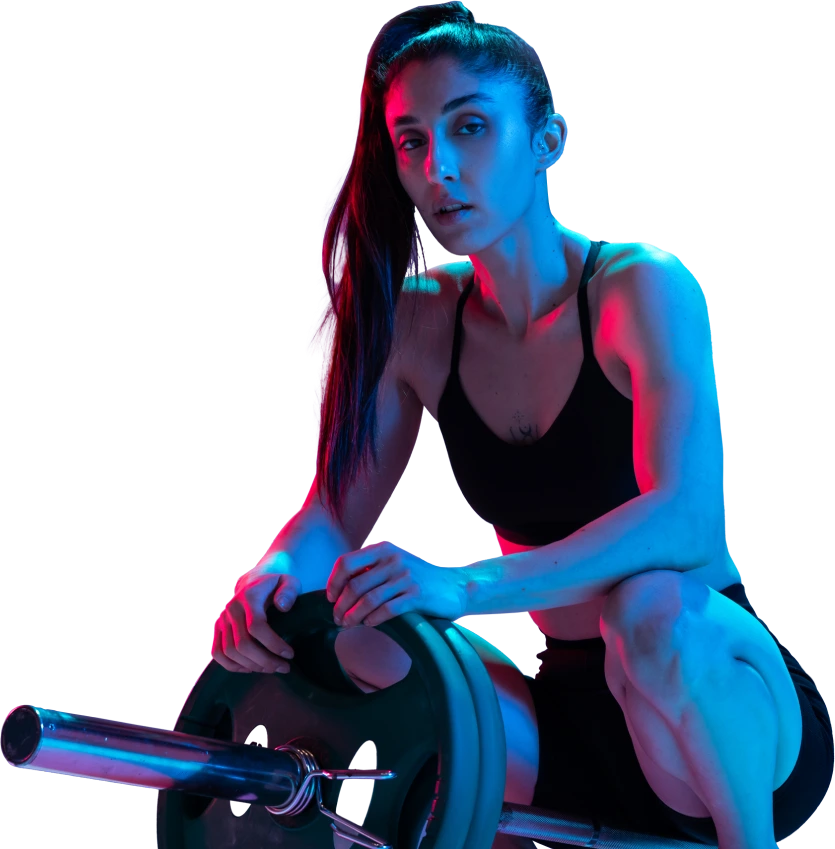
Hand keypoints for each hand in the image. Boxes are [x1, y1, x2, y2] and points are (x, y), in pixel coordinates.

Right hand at [211, 554, 301, 673]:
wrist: (256, 579)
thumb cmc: (276, 583)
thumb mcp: (289, 581)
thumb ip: (288, 592)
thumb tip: (283, 607)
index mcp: (249, 597)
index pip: (256, 626)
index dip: (272, 644)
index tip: (289, 654)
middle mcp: (231, 609)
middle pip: (242, 644)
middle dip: (265, 660)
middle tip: (285, 667)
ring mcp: (222, 619)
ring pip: (230, 652)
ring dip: (252, 665)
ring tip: (272, 669)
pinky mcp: (217, 628)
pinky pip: (217, 653)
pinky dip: (232, 666)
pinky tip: (251, 668)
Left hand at [326, 540, 469, 627]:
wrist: (454, 586)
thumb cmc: (417, 577)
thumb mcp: (394, 563)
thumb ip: (370, 569)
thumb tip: (338, 588)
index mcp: (383, 550)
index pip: (346, 562)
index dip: (333, 582)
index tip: (330, 598)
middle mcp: (393, 560)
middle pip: (355, 584)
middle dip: (341, 605)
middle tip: (336, 618)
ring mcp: (406, 577)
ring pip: (369, 599)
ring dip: (353, 615)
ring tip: (347, 625)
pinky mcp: (417, 595)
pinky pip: (388, 609)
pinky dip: (374, 619)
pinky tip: (369, 624)